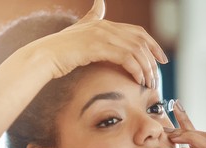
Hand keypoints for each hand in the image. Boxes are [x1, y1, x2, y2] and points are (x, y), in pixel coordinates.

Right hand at [19, 0, 167, 88]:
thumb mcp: (79, 31)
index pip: (138, 32)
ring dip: (146, 68)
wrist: (44, 56)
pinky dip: (136, 70)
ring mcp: (102, 35)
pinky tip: (138, 81)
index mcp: (105, 24)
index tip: (161, 59)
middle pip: (141, 40)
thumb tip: (100, 2)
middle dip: (153, 58)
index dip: (153, 45)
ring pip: (136, 50)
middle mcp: (106, 26)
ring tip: (149, 82)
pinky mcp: (98, 47)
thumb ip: (92, 18)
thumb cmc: (61, 50)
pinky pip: (126, 58)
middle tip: (158, 74)